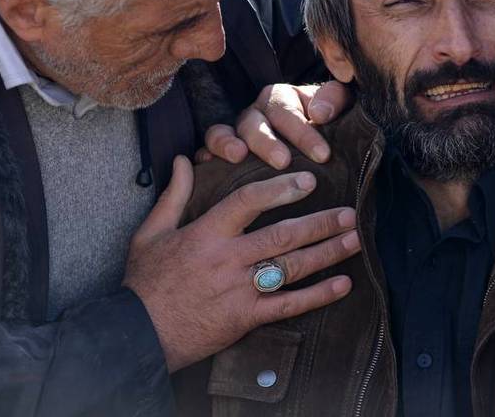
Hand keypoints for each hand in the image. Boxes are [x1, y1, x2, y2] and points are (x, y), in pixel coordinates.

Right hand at [123, 156, 360, 370]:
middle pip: (282, 236)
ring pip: (292, 267)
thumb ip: (173, 195)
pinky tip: (342, 285)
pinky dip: (318, 295)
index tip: (308, 181)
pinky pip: (288, 305)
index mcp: (206, 234)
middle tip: (350, 213)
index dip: (280, 189)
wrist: (139, 334)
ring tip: (355, 240)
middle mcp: (227, 259)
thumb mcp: (150, 233)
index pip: (248, 202)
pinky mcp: (246, 317)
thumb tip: (182, 160)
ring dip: (327, 253)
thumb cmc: (145, 282)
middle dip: (320, 223)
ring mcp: (239, 290)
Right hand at [199, 81, 353, 168]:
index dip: (304, 132)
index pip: (287, 111)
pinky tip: (208, 168)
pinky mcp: (218, 154)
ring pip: (221, 133)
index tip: (323, 155)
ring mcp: (233, 133)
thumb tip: (320, 113)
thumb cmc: (327, 127)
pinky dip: (204, 158)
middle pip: (253, 122)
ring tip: (238, 156)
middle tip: (284, 162)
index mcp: (280, 98)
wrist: (315, 148)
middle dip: (268, 142)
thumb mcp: (336, 108)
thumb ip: (334, 100)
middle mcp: (254, 113)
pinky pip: (204, 152)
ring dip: (227, 143)